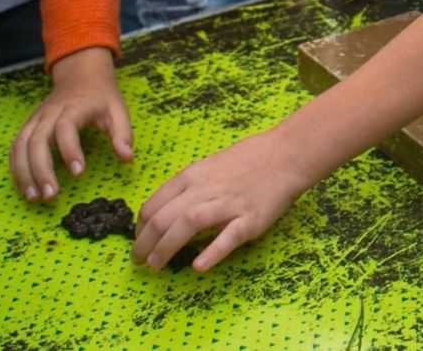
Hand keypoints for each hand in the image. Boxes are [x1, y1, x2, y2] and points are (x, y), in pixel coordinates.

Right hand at [10, 46, 133, 201]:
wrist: (80, 75)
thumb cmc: (100, 97)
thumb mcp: (118, 110)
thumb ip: (122, 134)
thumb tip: (127, 158)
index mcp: (74, 107)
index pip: (66, 127)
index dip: (70, 150)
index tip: (79, 173)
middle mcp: (49, 114)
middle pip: (37, 140)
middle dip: (41, 170)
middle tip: (51, 195)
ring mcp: (35, 120)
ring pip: (21, 146)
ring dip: (24, 173)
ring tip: (34, 198)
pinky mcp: (28, 127)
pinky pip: (15, 148)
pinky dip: (16, 168)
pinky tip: (25, 187)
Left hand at [132, 131, 308, 271]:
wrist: (285, 155)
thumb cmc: (247, 161)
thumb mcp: (208, 167)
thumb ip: (188, 188)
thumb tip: (165, 212)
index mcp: (192, 177)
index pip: (154, 205)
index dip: (140, 228)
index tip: (138, 242)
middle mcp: (205, 189)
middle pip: (165, 217)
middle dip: (144, 243)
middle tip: (138, 261)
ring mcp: (228, 204)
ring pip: (188, 224)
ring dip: (166, 247)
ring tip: (155, 265)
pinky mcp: (250, 219)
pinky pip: (228, 237)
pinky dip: (212, 252)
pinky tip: (198, 267)